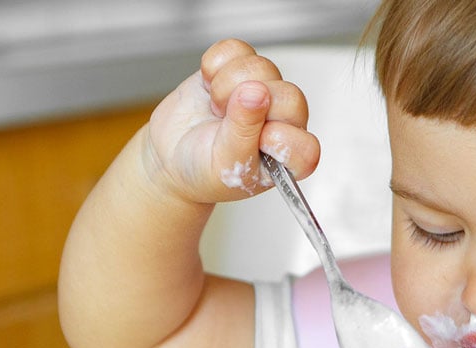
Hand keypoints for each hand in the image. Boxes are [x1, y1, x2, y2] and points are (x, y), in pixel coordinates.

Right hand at [142, 39, 320, 204]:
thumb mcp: (223, 163)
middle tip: (226, 123)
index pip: (305, 144)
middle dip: (250, 107)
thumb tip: (257, 93)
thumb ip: (243, 132)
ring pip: (261, 67)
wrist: (170, 156)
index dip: (278, 138)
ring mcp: (263, 91)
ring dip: (228, 86)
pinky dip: (214, 65)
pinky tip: (208, 86)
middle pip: (289, 96)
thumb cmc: (203, 171)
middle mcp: (284, 121)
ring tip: (216, 109)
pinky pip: (236, 49)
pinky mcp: (239, 69)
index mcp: (289, 156)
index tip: (254, 142)